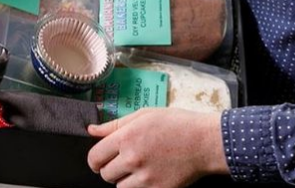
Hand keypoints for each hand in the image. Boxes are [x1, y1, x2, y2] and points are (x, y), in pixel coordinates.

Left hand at [87, 108, 227, 187]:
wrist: (202, 142)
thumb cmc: (174, 123)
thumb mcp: (143, 114)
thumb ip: (114, 125)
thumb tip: (92, 130)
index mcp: (126, 137)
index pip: (95, 156)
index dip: (95, 159)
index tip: (100, 158)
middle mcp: (132, 159)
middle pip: (105, 174)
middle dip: (110, 168)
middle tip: (122, 161)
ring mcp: (145, 178)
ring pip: (119, 187)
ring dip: (124, 180)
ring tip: (137, 168)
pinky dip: (139, 187)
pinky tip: (148, 176)